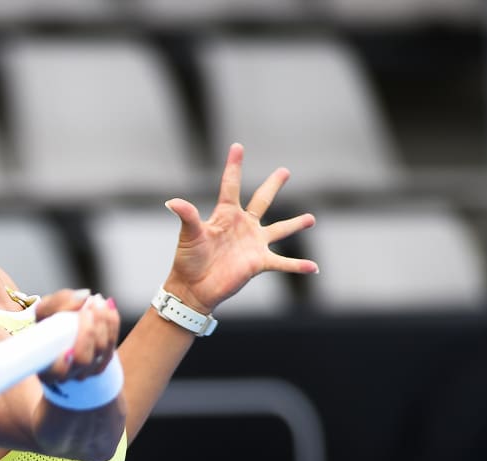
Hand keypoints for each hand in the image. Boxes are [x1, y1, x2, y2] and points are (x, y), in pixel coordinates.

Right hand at [34, 288, 119, 382]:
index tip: (67, 348)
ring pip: (101, 350)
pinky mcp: (104, 359)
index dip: (62, 365)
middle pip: (83, 359)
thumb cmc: (46, 321)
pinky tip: (108, 305)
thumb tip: (84, 297)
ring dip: (102, 322)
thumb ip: (57, 303)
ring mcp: (89, 368)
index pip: (56, 372)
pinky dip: (111, 321)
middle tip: (87, 307)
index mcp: (46, 368)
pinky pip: (112, 341)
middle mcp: (69, 373)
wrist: (61, 330)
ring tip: (96, 301)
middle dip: (88, 332)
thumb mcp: (44, 310)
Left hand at [163, 143, 318, 313]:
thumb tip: (172, 201)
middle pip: (261, 201)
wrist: (193, 287)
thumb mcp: (189, 235)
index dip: (234, 166)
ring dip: (295, 224)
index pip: (231, 185)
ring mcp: (253, 244)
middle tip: (284, 171)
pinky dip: (298, 265)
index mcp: (225, 215)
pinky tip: (314, 268)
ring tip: (311, 218)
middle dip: (273, 186)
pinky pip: (283, 263)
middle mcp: (242, 226)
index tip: (237, 146)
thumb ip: (187, 216)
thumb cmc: (188, 260)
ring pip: (279, 230)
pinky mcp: (258, 263)